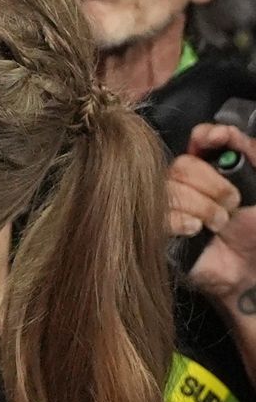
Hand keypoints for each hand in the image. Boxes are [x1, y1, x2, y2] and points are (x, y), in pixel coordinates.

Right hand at [170, 124, 255, 300]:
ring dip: (204, 208)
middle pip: (183, 164)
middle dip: (213, 184)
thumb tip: (225, 131)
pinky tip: (196, 230)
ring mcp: (166, 205)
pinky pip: (160, 214)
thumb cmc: (254, 230)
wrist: (248, 270)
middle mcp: (183, 182)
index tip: (219, 140)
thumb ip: (251, 155)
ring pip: (172, 189)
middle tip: (232, 204)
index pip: (197, 139)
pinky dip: (182, 220)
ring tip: (219, 225)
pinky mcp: (155, 230)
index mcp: (209, 169)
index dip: (206, 137)